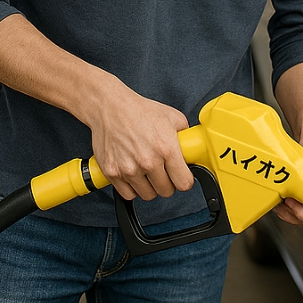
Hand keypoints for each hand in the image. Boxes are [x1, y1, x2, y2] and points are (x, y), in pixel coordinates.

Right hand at [85, 75, 194, 201]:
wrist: (110, 107)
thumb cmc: (140, 110)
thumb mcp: (173, 117)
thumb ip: (185, 136)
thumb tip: (192, 149)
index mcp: (166, 148)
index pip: (184, 183)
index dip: (185, 180)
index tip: (182, 177)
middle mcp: (148, 161)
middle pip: (166, 191)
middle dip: (168, 183)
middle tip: (164, 172)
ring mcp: (129, 169)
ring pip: (148, 195)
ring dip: (150, 186)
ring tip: (148, 172)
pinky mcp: (113, 173)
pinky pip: (128, 194)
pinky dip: (132, 188)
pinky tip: (135, 175)